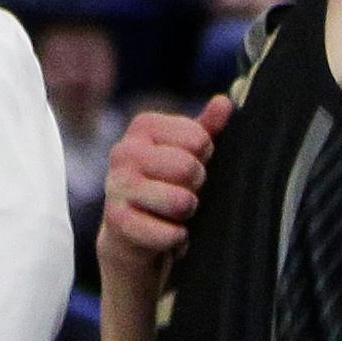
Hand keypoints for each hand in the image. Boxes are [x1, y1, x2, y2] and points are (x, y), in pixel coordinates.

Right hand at [100, 96, 232, 274]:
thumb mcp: (186, 154)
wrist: (129, 237)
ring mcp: (117, 186)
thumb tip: (224, 102)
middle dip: (196, 186)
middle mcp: (124, 151)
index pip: (198, 138)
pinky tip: (165, 232)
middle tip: (182, 192)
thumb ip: (206, 128)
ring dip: (186, 214)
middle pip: (188, 167)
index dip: (204, 158)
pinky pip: (169, 232)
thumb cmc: (164, 186)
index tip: (190, 167)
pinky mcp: (117, 222)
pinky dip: (176, 238)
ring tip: (173, 213)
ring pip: (180, 201)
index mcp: (143, 126)